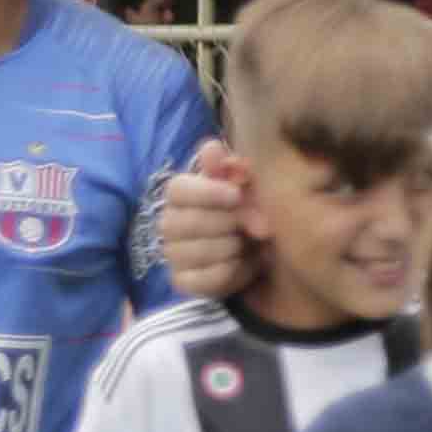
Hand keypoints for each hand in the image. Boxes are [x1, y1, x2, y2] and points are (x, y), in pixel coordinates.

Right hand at [152, 147, 251, 297]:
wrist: (262, 249)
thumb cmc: (251, 209)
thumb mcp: (250, 183)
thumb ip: (232, 166)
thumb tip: (211, 149)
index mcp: (181, 194)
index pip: (177, 190)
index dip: (207, 193)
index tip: (237, 195)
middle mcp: (169, 223)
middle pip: (186, 223)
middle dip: (228, 223)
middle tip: (258, 224)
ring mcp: (173, 255)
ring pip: (196, 252)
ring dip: (233, 248)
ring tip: (249, 243)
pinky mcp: (182, 282)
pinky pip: (203, 280)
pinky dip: (232, 273)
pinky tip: (245, 264)